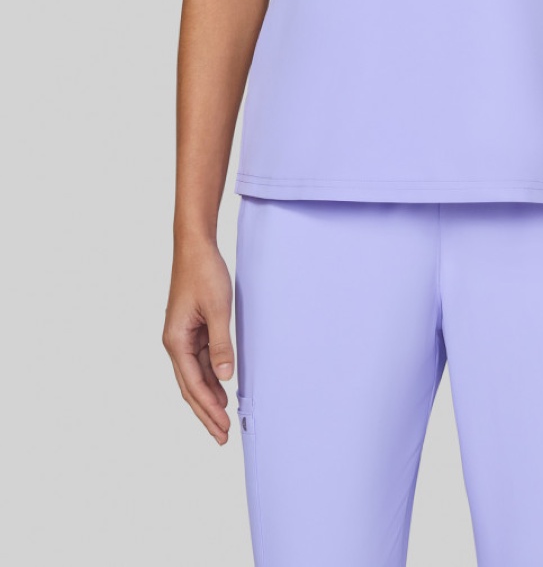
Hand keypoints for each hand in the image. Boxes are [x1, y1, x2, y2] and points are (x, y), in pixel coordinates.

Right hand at [162, 237, 234, 444]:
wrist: (195, 246)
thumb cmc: (204, 273)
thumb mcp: (218, 308)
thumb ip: (221, 344)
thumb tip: (226, 377)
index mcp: (176, 341)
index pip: (193, 385)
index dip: (208, 409)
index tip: (222, 428)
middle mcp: (175, 342)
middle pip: (190, 387)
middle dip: (206, 412)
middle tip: (222, 436)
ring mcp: (183, 336)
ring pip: (195, 376)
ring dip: (209, 397)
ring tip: (224, 420)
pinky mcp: (192, 328)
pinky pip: (201, 360)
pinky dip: (211, 377)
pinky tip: (222, 387)